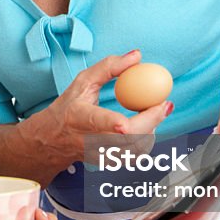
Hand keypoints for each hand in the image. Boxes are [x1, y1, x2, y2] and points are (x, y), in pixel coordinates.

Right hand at [39, 51, 173, 162]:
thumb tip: (136, 56)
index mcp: (78, 116)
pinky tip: (147, 126)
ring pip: (134, 150)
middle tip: (164, 104)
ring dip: (151, 130)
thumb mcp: (83, 81)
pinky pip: (136, 156)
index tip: (124, 124)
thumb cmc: (70, 106)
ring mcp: (99, 154)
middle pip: (124, 138)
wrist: (55, 139)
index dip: (110, 123)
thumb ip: (109, 67)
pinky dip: (147, 140)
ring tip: (153, 113)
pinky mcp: (109, 162)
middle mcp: (88, 139)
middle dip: (150, 121)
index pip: (94, 121)